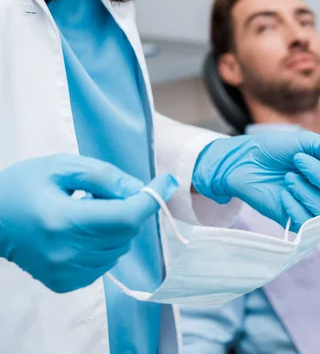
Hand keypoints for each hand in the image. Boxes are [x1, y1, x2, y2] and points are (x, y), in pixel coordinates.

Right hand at [0, 154, 177, 292]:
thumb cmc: (23, 187)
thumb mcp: (61, 167)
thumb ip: (105, 175)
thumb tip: (141, 189)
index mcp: (63, 220)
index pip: (126, 216)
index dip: (151, 199)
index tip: (166, 182)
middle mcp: (67, 252)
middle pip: (126, 232)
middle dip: (129, 208)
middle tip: (102, 195)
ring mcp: (66, 272)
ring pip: (120, 248)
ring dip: (116, 227)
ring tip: (86, 213)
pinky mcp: (65, 283)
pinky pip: (106, 262)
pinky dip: (105, 245)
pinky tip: (81, 232)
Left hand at [192, 131, 319, 229]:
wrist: (243, 161)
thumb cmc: (273, 149)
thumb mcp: (304, 142)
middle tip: (297, 160)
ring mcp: (311, 206)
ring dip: (305, 189)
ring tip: (287, 177)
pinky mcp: (295, 220)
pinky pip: (308, 221)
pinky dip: (295, 205)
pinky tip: (283, 194)